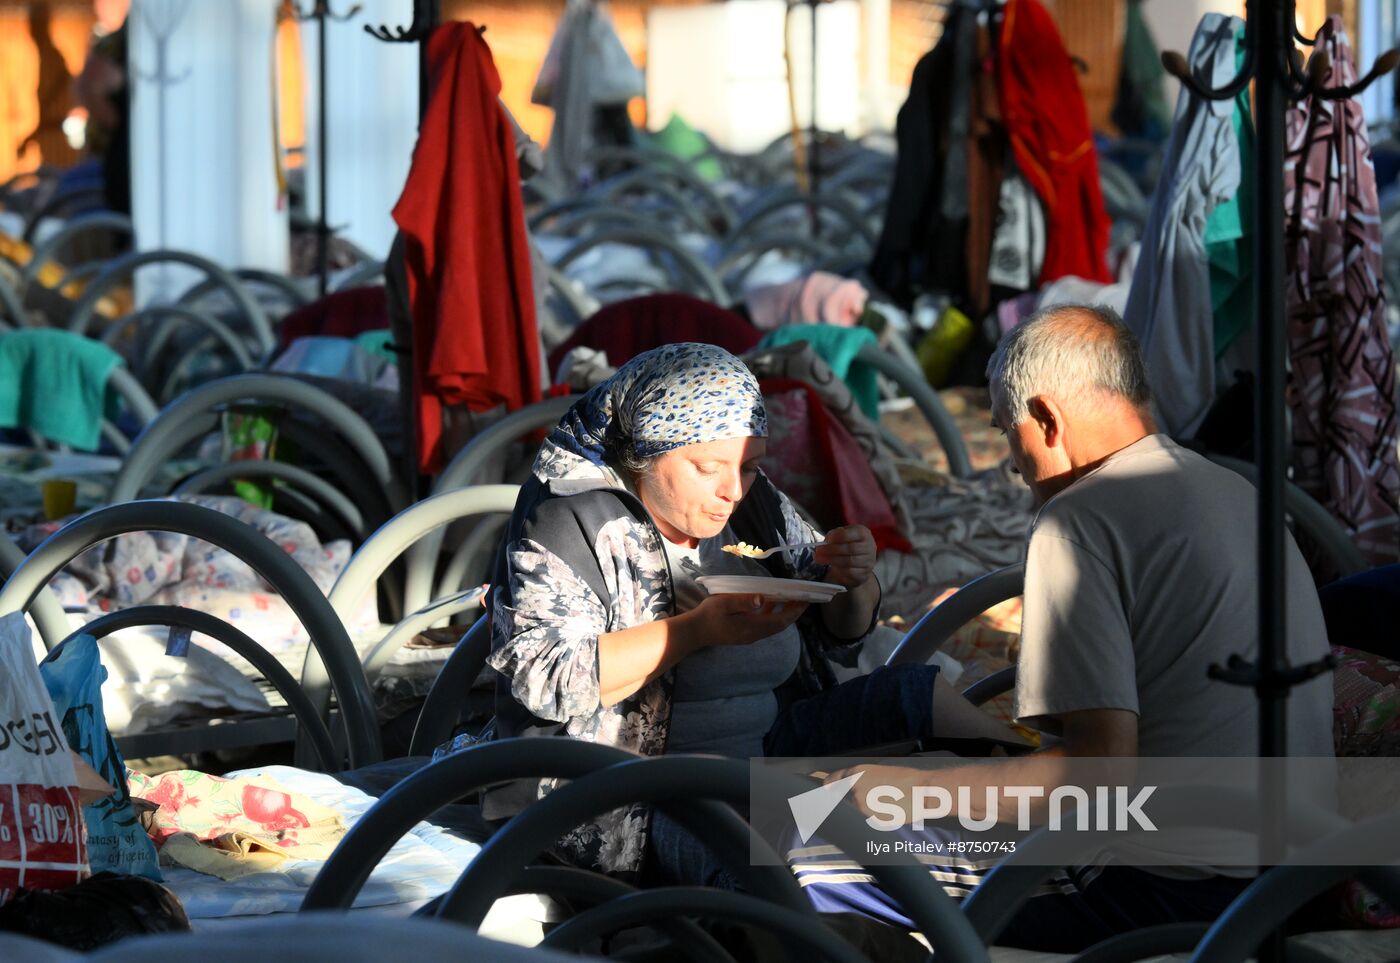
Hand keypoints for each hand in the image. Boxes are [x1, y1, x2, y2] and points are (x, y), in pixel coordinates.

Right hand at [682, 593, 807, 647]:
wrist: (694, 632)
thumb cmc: (708, 616)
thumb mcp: (724, 603)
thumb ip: (743, 601)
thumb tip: (761, 599)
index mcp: (752, 627)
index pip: (781, 621)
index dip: (795, 611)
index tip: (805, 600)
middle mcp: (755, 634)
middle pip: (780, 625)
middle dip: (793, 612)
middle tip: (803, 597)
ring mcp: (750, 636)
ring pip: (773, 625)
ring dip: (783, 613)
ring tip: (790, 597)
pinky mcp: (745, 634)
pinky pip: (764, 625)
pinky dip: (771, 614)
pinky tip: (768, 602)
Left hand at [815, 525, 876, 588]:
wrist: (860, 561)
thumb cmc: (848, 544)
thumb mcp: (842, 536)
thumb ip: (833, 536)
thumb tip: (824, 543)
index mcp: (863, 533)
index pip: (848, 534)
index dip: (835, 538)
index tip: (825, 541)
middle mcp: (869, 546)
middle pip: (850, 548)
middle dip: (831, 550)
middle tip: (819, 552)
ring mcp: (869, 561)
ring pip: (850, 561)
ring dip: (832, 560)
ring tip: (821, 559)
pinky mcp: (865, 574)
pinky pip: (851, 572)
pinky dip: (839, 570)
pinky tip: (833, 567)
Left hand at [823, 763, 920, 818]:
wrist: (923, 790)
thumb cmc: (905, 779)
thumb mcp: (878, 772)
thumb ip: (859, 780)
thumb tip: (846, 789)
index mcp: (855, 774)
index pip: (830, 782)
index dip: (828, 788)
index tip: (827, 793)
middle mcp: (854, 790)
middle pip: (839, 800)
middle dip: (846, 802)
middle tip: (864, 801)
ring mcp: (862, 807)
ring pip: (853, 812)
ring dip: (861, 812)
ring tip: (881, 805)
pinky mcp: (872, 821)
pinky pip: (866, 821)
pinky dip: (872, 819)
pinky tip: (887, 811)